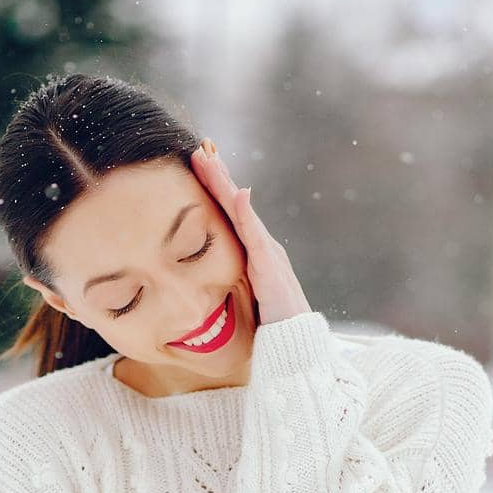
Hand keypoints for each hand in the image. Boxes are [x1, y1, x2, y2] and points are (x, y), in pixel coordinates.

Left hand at [190, 137, 312, 326]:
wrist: (294, 344)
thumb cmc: (268, 326)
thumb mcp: (244, 298)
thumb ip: (232, 280)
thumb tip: (207, 272)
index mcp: (254, 251)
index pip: (230, 213)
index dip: (216, 188)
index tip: (199, 164)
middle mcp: (262, 245)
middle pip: (235, 203)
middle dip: (218, 175)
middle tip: (200, 148)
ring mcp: (268, 252)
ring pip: (242, 212)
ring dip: (225, 184)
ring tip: (210, 159)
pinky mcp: (270, 266)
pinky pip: (255, 237)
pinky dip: (246, 214)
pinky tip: (239, 192)